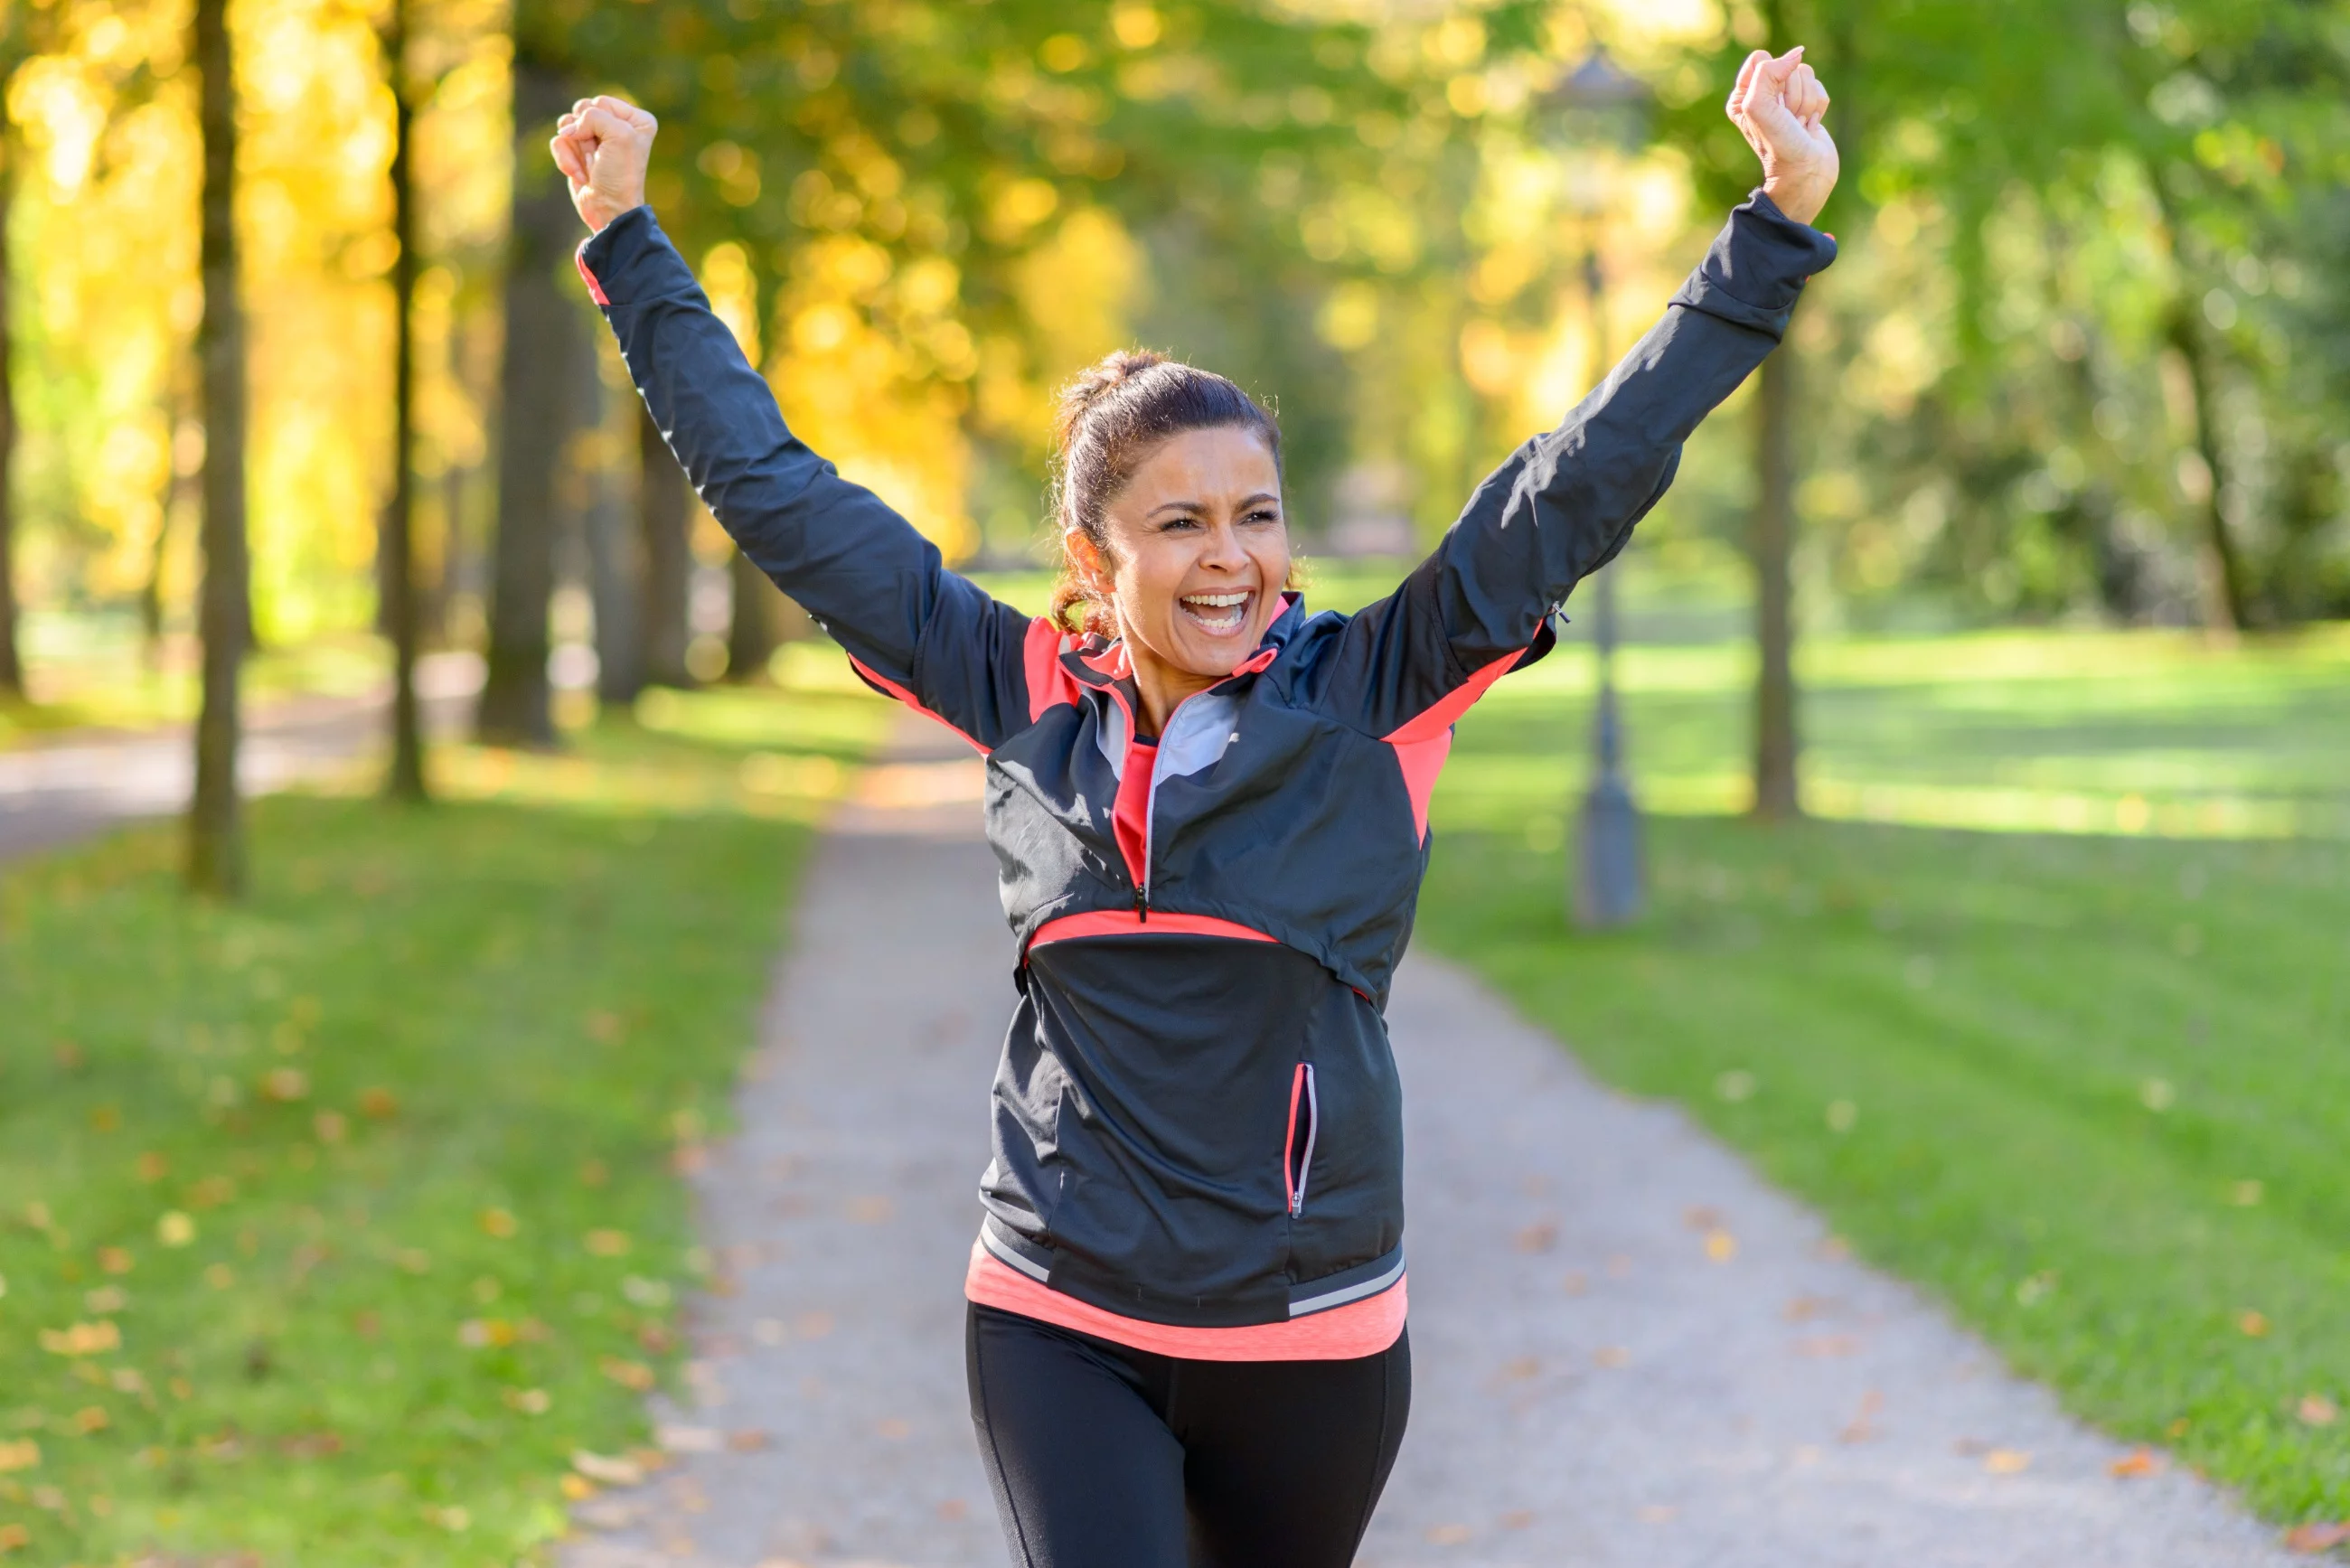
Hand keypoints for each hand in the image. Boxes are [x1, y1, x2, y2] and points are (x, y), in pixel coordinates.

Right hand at [550, 95, 656, 232]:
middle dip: (585, 135)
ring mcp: (595, 137)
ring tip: (591, 165)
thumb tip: (566, 130)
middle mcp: (617, 125)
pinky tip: (581, 175)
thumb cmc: (620, 175)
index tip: (611, 147)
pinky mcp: (578, 150)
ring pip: (567, 124)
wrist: (608, 209)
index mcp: (637, 119)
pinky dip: (566, 159)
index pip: (601, 101)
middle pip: (582, 109)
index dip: (599, 123)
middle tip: (600, 157)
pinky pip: (559, 141)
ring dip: (575, 147)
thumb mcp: (619, 136)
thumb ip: (593, 116)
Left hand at [1725, 47, 1837, 226]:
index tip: (1774, 106)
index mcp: (1742, 96)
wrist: (1805, 174)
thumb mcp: (1759, 107)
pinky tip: (1809, 126)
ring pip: (1806, 74)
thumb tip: (1797, 54)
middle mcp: (1762, 96)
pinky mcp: (1808, 105)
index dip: (1773, 78)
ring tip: (1799, 125)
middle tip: (1789, 119)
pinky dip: (1818, 108)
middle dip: (1793, 94)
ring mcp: (1786, 101)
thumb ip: (1768, 72)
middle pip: (1787, 66)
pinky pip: (1820, 88)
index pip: (1760, 59)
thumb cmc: (1778, 145)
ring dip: (1806, 102)